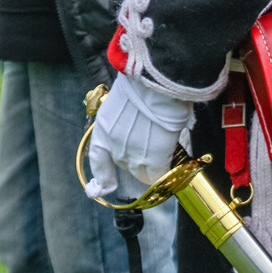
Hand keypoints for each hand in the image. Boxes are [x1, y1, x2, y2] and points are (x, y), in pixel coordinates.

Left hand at [86, 73, 193, 196]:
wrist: (154, 84)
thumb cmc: (142, 85)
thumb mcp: (123, 102)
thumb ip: (126, 120)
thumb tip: (143, 127)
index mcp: (103, 131)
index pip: (98, 160)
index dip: (102, 177)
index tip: (102, 187)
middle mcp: (114, 148)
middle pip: (126, 165)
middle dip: (139, 155)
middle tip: (153, 138)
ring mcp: (132, 157)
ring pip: (144, 172)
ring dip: (154, 162)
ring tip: (167, 144)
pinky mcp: (153, 161)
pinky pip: (160, 174)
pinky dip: (167, 168)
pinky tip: (173, 157)